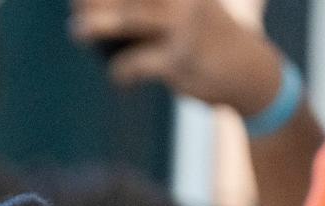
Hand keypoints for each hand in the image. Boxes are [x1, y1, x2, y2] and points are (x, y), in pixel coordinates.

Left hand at [70, 0, 282, 116]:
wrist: (250, 72)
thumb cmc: (205, 39)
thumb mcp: (184, 12)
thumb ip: (149, 8)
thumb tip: (91, 11)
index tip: (78, 1)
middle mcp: (185, 0)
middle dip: (95, 2)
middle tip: (74, 10)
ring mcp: (185, 25)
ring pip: (132, 17)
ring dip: (98, 25)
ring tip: (77, 31)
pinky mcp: (181, 57)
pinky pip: (137, 61)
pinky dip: (120, 71)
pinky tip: (121, 78)